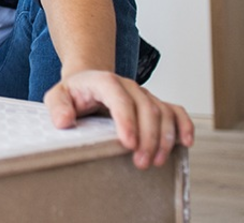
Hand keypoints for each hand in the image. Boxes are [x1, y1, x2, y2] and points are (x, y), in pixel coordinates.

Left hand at [43, 70, 194, 168]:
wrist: (88, 83)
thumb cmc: (73, 94)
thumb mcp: (57, 96)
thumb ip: (57, 106)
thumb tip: (65, 121)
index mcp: (104, 81)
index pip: (119, 98)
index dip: (126, 120)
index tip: (128, 144)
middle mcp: (128, 86)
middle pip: (146, 108)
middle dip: (147, 137)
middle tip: (141, 162)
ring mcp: (144, 94)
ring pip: (163, 112)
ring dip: (164, 138)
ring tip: (156, 161)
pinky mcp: (155, 103)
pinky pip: (176, 111)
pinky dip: (184, 125)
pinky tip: (186, 143)